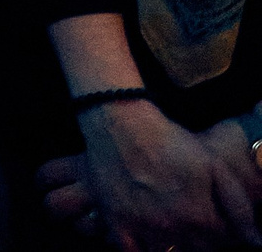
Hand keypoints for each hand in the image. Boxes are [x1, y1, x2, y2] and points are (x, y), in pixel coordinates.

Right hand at [42, 99, 261, 248]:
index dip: (218, 230)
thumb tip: (254, 240)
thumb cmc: (171, 142)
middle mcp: (173, 228)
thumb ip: (238, 205)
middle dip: (198, 239)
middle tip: (189, 218)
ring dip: (172, 245)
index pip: (221, 242)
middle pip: (195, 250)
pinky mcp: (117, 222)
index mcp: (200, 217)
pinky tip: (145, 240)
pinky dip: (140, 250)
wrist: (120, 125)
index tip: (211, 217)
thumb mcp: (213, 165)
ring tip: (170, 224)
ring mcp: (143, 228)